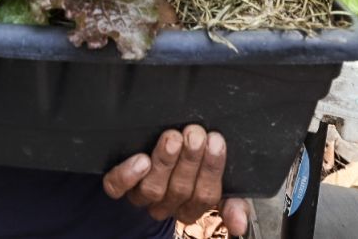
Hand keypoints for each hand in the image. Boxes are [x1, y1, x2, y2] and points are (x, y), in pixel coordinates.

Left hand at [103, 126, 249, 234]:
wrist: (151, 158)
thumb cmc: (191, 170)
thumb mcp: (216, 183)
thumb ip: (232, 202)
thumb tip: (239, 224)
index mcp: (192, 206)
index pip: (206, 195)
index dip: (212, 168)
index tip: (216, 140)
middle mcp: (166, 205)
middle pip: (180, 189)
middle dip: (190, 159)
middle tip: (195, 133)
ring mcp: (141, 196)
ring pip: (153, 188)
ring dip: (165, 162)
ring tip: (172, 138)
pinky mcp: (118, 185)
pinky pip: (118, 187)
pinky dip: (128, 175)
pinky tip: (140, 160)